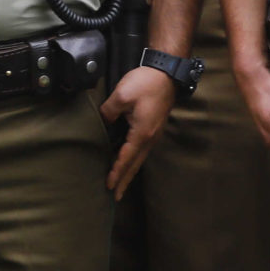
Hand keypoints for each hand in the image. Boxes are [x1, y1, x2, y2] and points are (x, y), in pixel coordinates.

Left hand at [100, 66, 177, 198]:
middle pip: (135, 164)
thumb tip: (103, 122)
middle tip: (116, 196)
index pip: (126, 158)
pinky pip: (142, 150)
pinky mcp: (153, 128)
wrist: (166, 73)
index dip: (116, 172)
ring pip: (139, 159)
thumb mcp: (121, 95)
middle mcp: (150, 138)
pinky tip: (129, 162)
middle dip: (125, 181)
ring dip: (130, 172)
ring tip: (121, 185)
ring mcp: (153, 134)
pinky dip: (134, 161)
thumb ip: (108, 112)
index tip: (109, 186)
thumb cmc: (146, 83)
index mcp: (142, 133)